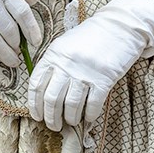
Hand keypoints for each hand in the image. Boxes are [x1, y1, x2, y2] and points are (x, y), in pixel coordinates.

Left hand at [26, 0, 153, 130]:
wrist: (119, 27)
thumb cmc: (90, 37)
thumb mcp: (65, 44)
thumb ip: (54, 63)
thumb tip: (43, 91)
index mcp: (53, 55)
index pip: (36, 84)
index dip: (34, 104)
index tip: (36, 115)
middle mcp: (66, 64)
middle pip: (51, 98)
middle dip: (50, 117)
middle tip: (53, 126)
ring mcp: (85, 72)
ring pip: (71, 104)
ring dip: (69, 118)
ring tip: (70, 122)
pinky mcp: (104, 78)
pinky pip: (93, 104)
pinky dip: (90, 115)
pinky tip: (88, 118)